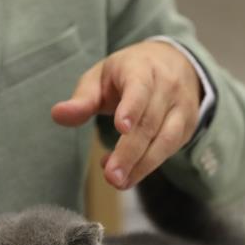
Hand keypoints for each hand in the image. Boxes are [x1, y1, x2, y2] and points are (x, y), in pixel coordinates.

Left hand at [51, 40, 201, 189]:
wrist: (175, 63)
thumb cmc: (129, 72)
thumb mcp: (101, 77)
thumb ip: (82, 99)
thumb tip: (57, 115)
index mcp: (142, 68)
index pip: (139, 88)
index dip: (131, 108)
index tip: (121, 128)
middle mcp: (166, 87)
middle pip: (149, 122)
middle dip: (129, 152)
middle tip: (111, 176)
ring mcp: (181, 108)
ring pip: (165, 140)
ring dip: (141, 165)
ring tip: (119, 182)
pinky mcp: (186, 127)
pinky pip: (169, 149)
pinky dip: (147, 166)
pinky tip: (128, 175)